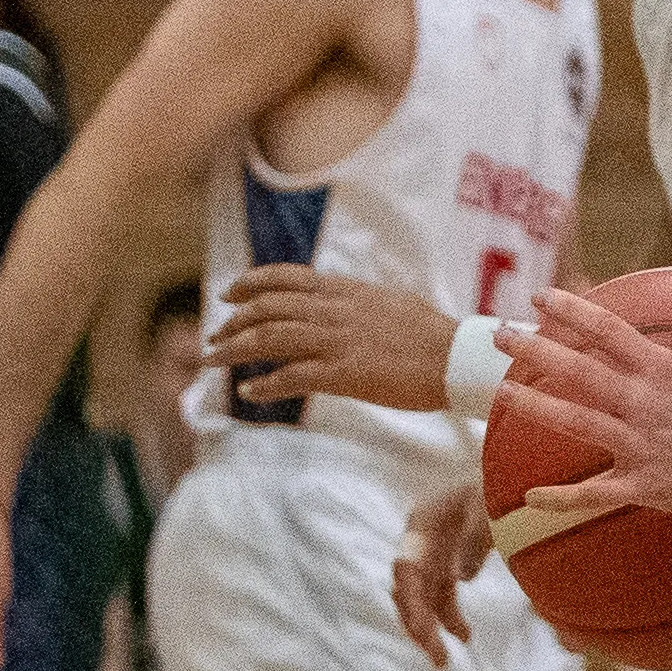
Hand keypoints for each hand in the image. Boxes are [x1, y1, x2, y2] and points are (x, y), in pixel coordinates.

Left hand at [209, 266, 463, 413]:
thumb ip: (358, 302)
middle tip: (213, 337)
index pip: (287, 277)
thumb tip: (341, 303)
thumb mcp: (390, 304)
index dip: (250, 282)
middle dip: (233, 321)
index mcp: (347, 292)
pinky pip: (292, 377)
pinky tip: (248, 393)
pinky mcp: (345, 373)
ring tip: (212, 361)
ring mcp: (339, 341)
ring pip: (271, 338)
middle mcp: (336, 311)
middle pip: (269, 308)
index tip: (228, 293)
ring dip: (234, 350)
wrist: (459, 360)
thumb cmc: (434, 337)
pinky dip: (265, 385)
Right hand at [392, 481, 491, 669]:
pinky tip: (464, 636)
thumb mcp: (489, 505)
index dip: (410, 599)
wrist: (507, 471)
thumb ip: (476, 538)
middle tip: (436, 658)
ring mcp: (432, 553)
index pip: (406, 566)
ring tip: (442, 660)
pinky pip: (441, 595)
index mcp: (421, 523)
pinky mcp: (446, 562)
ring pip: (421, 597)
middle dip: (417, 624)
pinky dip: (449, 617)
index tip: (423, 629)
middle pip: (407, 588)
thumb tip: (462, 579)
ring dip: (429, 628)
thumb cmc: (496, 483)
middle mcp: (419, 541)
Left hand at [494, 282, 671, 535]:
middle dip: (534, 350)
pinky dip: (561, 499)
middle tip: (500, 335)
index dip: (571, 310)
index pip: (608, 330)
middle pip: (578, 372)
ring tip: (499, 393)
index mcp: (666, 371)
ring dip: (534, 407)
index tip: (542, 297)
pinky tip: (530, 496)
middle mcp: (644, 405)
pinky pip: (594, 495)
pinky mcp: (644, 486)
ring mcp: (640, 448)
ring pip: (576, 423)